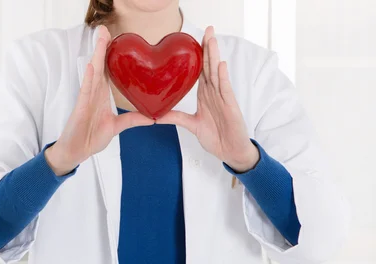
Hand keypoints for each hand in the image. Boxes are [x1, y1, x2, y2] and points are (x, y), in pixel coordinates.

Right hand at [45, 26, 153, 174]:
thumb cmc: (91, 137)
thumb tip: (152, 117)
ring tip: (100, 39)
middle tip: (104, 29)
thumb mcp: (117, 127)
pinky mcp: (80, 109)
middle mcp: (93, 94)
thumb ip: (133, 119)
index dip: (110, 55)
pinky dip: (88, 79)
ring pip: (92, 74)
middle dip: (102, 48)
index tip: (115, 40)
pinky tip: (91, 67)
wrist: (77, 152)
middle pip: (98, 67)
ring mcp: (86, 100)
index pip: (106, 71)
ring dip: (96, 56)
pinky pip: (85, 92)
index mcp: (101, 95)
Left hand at [156, 26, 258, 171]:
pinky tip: (221, 65)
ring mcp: (224, 98)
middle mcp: (214, 93)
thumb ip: (175, 117)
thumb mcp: (191, 125)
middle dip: (209, 48)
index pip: (201, 70)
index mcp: (205, 95)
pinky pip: (226, 90)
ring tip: (212, 40)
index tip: (194, 40)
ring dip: (215, 56)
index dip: (198, 55)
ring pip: (218, 73)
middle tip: (208, 29)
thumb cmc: (215, 137)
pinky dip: (223, 77)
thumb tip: (155, 115)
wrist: (230, 152)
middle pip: (210, 66)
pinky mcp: (231, 107)